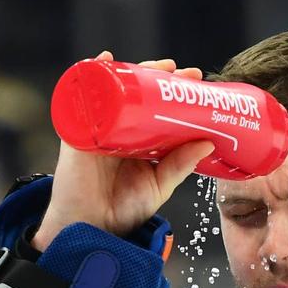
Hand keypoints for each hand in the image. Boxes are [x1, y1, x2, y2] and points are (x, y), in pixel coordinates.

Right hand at [31, 51, 214, 250]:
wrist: (90, 228)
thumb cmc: (124, 210)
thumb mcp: (159, 185)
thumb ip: (181, 165)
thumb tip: (209, 142)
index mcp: (140, 141)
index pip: (157, 108)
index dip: (174, 93)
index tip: (196, 80)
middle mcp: (119, 130)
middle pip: (136, 94)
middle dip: (157, 76)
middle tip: (179, 71)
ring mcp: (99, 128)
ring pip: (114, 91)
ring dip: (132, 71)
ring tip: (154, 64)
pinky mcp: (79, 130)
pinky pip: (82, 97)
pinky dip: (91, 75)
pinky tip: (105, 60)